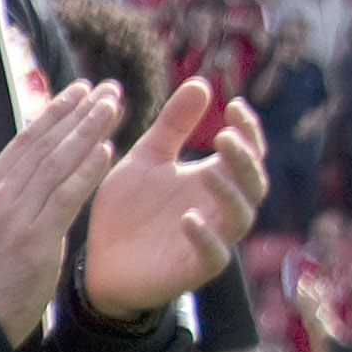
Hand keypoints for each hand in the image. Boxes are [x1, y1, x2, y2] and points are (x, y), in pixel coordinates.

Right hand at [0, 75, 125, 349]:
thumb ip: (8, 200)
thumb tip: (32, 172)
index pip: (23, 142)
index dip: (53, 113)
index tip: (76, 91)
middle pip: (43, 145)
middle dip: (77, 113)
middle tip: (105, 88)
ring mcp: (15, 217)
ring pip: (56, 163)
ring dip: (88, 131)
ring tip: (112, 107)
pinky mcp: (35, 239)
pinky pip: (66, 197)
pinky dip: (87, 171)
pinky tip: (108, 149)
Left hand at [78, 78, 263, 322]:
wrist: (98, 263)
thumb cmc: (128, 210)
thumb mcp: (147, 160)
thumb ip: (172, 126)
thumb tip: (202, 82)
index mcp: (214, 179)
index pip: (247, 152)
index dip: (247, 129)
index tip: (233, 105)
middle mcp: (221, 208)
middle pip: (252, 182)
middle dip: (243, 159)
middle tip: (224, 136)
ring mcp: (213, 240)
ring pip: (239, 217)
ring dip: (228, 193)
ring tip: (208, 171)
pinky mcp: (195, 269)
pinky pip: (214, 255)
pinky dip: (205, 237)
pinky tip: (188, 219)